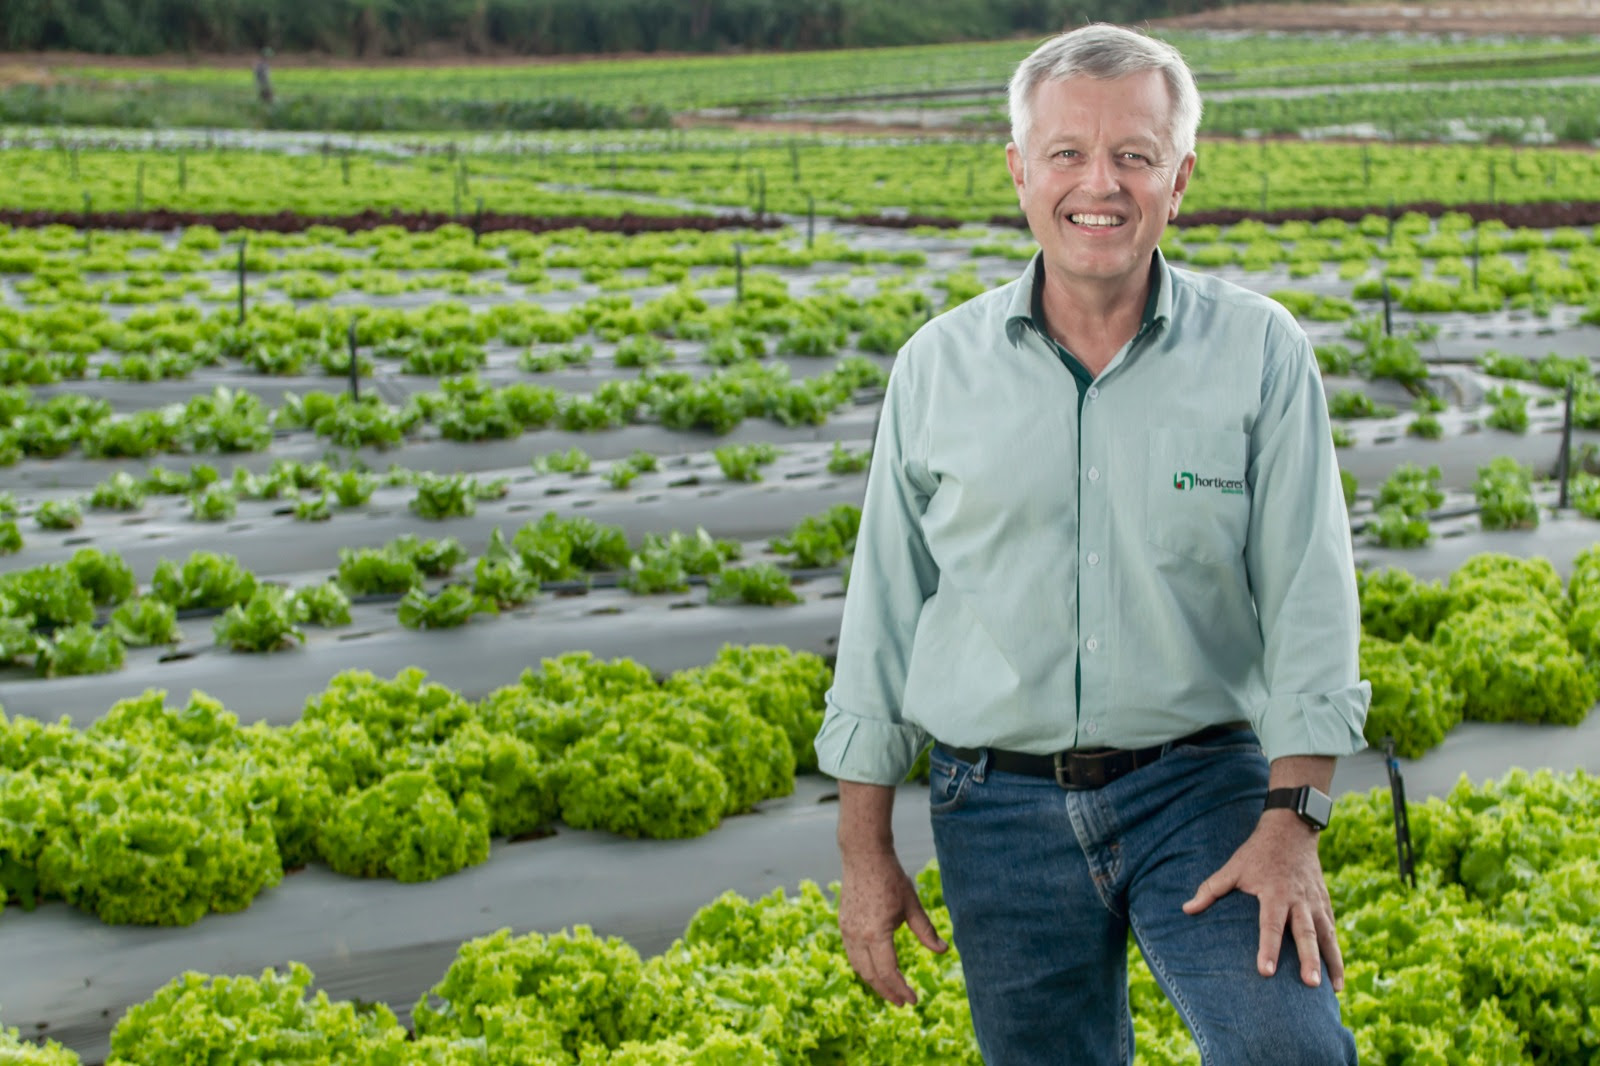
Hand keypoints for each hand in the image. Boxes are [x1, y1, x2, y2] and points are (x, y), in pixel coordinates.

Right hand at [838, 849, 947, 1005]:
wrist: (864, 856)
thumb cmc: (890, 878)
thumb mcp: (912, 905)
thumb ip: (926, 931)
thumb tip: (943, 951)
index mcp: (876, 934)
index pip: (889, 972)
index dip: (901, 989)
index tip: (913, 1000)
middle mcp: (857, 936)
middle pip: (871, 975)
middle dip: (888, 992)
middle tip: (903, 1002)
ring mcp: (847, 931)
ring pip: (859, 967)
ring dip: (874, 982)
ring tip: (890, 990)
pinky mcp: (843, 925)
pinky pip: (852, 955)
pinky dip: (864, 967)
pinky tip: (876, 968)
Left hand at [1181, 812, 1342, 990]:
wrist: (1290, 830)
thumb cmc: (1256, 853)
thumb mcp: (1233, 867)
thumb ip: (1211, 889)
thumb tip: (1186, 909)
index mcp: (1274, 892)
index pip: (1270, 924)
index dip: (1267, 948)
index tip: (1266, 971)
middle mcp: (1298, 899)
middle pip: (1305, 933)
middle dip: (1308, 959)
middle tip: (1310, 984)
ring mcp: (1315, 902)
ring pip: (1326, 935)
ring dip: (1331, 962)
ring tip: (1333, 989)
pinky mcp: (1325, 904)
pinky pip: (1332, 931)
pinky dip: (1336, 953)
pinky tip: (1337, 978)